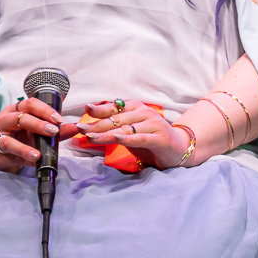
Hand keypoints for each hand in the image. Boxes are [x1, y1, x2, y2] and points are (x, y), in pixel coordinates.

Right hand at [0, 97, 71, 172]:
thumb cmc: (18, 139)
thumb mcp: (36, 133)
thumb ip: (57, 131)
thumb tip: (79, 128)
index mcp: (15, 111)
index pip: (30, 104)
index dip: (45, 110)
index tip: (60, 119)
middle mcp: (3, 120)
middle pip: (20, 118)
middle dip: (38, 124)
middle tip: (53, 131)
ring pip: (8, 140)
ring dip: (24, 147)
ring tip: (38, 153)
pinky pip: (7, 156)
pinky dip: (21, 158)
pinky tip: (32, 160)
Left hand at [73, 99, 191, 168]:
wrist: (177, 149)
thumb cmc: (150, 139)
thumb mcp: (129, 131)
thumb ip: (113, 125)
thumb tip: (88, 122)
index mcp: (137, 107)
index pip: (114, 108)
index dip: (98, 110)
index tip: (85, 111)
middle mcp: (145, 112)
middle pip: (117, 119)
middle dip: (97, 125)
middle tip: (80, 129)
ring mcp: (154, 125)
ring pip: (125, 129)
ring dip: (106, 134)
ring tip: (90, 137)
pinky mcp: (160, 138)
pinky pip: (140, 138)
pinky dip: (128, 138)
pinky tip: (117, 138)